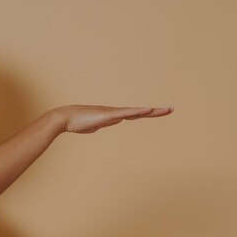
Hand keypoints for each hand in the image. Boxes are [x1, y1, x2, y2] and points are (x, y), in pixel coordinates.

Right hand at [46, 105, 173, 133]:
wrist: (65, 118)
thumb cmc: (77, 122)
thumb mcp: (95, 126)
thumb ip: (104, 123)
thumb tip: (113, 120)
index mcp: (113, 116)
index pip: (134, 115)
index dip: (146, 114)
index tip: (158, 112)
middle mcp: (115, 112)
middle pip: (139, 112)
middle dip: (155, 112)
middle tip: (171, 109)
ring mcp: (112, 112)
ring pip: (136, 111)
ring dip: (151, 111)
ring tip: (165, 110)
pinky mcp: (108, 114)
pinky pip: (126, 113)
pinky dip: (137, 111)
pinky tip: (147, 110)